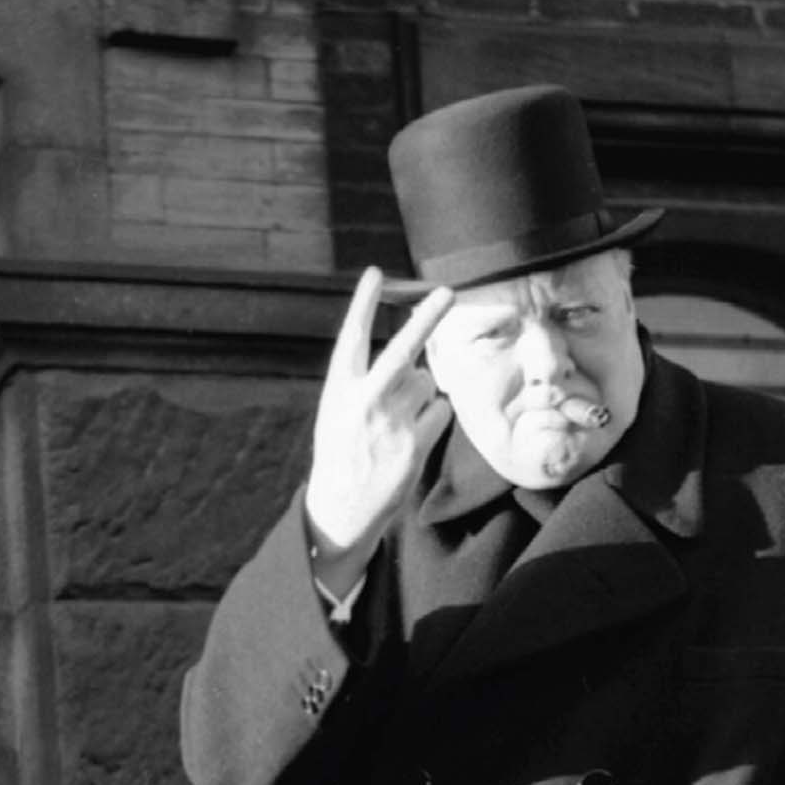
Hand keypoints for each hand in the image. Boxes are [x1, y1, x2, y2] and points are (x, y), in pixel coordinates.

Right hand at [304, 268, 454, 585]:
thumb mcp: (337, 413)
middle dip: (425, 319)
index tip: (374, 273)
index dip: (363, 303)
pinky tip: (412, 437)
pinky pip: (439, 412)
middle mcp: (364, 404)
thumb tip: (418, 361)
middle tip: (447, 292)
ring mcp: (390, 426)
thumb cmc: (341, 453)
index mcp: (338, 392)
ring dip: (422, 393)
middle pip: (401, 351)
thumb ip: (369, 384)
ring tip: (399, 419)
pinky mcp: (414, 447)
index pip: (351, 339)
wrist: (339, 511)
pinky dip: (432, 417)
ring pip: (426, 383)